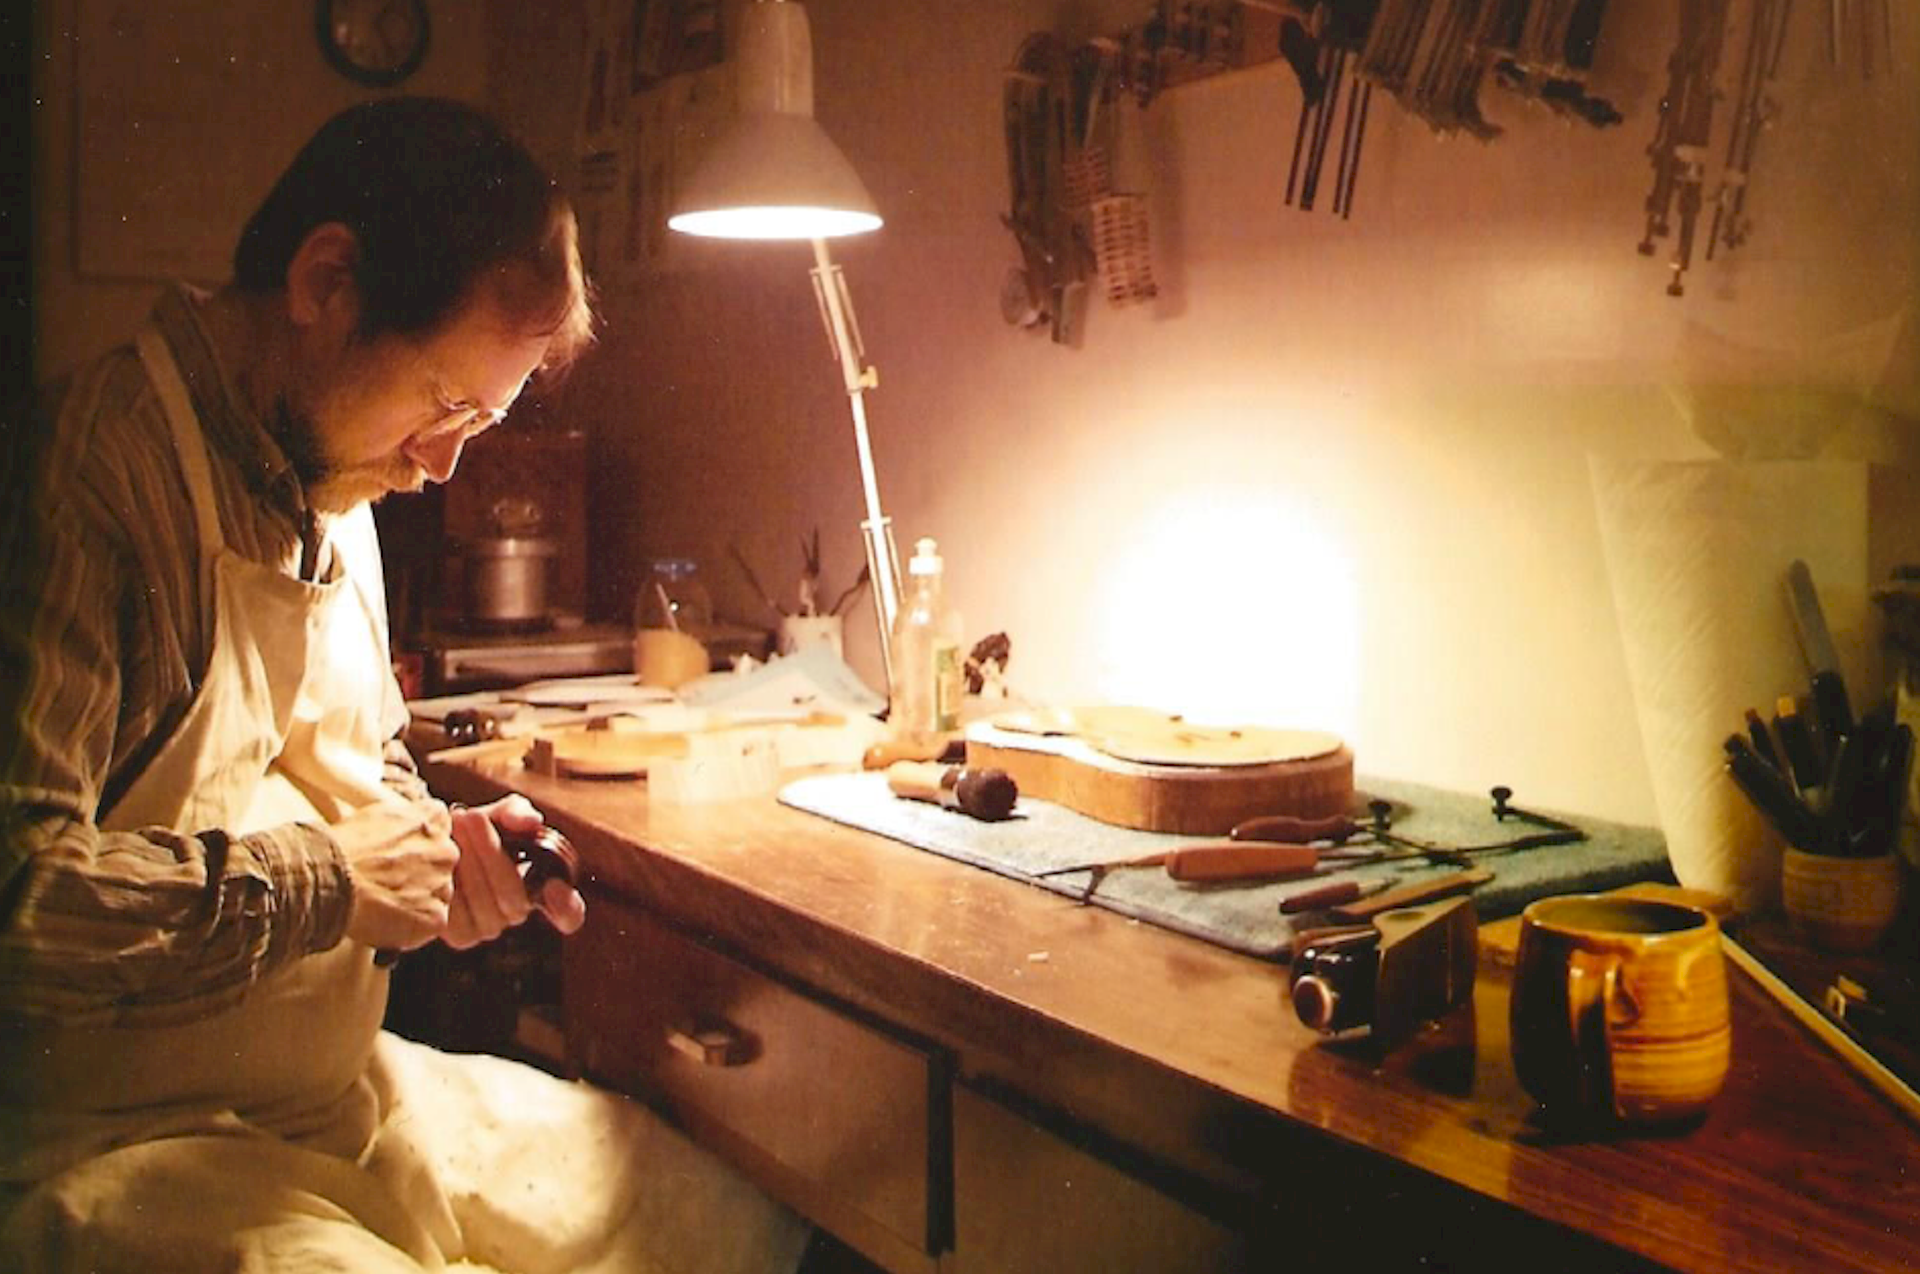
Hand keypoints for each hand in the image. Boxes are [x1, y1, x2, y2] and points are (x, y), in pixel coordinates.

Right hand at [335, 800, 459, 953]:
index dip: (418, 841)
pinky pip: (429, 923)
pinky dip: (412, 925)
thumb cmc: (342, 847)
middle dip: (421, 872)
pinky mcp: (435, 917)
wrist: (330, 879)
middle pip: (441, 863)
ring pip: (437, 894)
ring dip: (418, 899)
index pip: (440, 826)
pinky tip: (386, 920)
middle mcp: (445, 850)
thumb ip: (402, 818)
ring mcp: (442, 885)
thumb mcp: (375, 813)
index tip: (400, 852)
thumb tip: (403, 825)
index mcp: (432, 819)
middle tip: (388, 881)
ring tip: (382, 903)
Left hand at [442, 795, 586, 949]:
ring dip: (469, 860)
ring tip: (456, 824)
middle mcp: (519, 911)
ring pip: (486, 903)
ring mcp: (490, 927)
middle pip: (515, 899)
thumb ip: (518, 812)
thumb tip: (531, 821)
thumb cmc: (476, 829)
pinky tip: (442, 853)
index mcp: (540, 888)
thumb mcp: (499, 813)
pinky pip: (458, 914)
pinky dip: (449, 880)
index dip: (566, 905)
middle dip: (492, 853)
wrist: (432, 843)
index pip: (570, 913)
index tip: (554, 885)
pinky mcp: (459, 935)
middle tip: (475, 817)